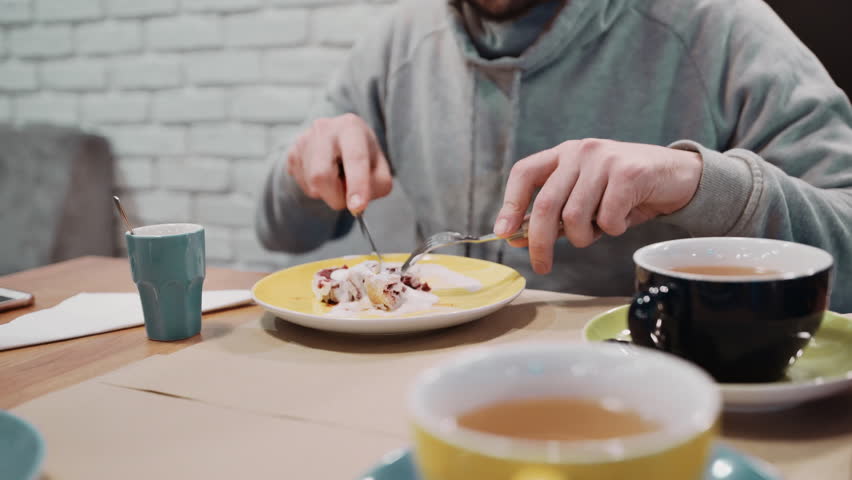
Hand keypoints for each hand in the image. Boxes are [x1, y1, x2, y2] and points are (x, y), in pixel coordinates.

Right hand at [287, 113, 391, 213]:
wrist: (337, 140)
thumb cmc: (362, 155)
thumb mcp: (380, 167)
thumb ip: (377, 185)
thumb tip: (356, 204)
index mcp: (351, 127)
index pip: (355, 158)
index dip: (357, 185)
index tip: (357, 207)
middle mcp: (324, 129)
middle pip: (322, 175)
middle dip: (336, 196)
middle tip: (348, 198)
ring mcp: (304, 141)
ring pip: (312, 185)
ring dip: (328, 193)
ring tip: (337, 177)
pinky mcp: (292, 154)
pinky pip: (302, 185)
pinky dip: (317, 189)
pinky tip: (325, 175)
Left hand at [493, 138, 701, 273]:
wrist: (677, 177)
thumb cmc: (626, 191)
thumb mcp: (585, 198)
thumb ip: (555, 214)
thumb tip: (516, 237)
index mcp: (563, 154)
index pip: (525, 173)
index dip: (511, 204)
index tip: (503, 232)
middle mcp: (580, 151)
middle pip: (547, 204)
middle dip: (541, 242)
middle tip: (541, 266)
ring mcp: (604, 159)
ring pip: (575, 216)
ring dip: (585, 236)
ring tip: (601, 229)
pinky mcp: (629, 173)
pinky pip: (607, 219)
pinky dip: (613, 230)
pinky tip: (623, 219)